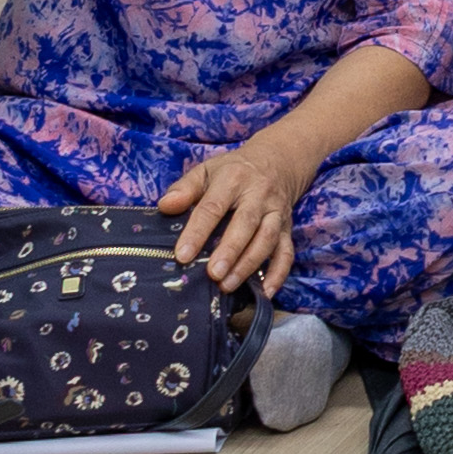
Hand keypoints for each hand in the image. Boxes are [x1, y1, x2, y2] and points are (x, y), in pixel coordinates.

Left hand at [154, 124, 323, 302]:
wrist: (277, 161)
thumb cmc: (233, 172)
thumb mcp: (206, 170)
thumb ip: (184, 188)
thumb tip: (165, 206)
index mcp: (233, 180)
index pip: (213, 207)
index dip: (197, 232)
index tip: (182, 255)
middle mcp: (259, 195)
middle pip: (246, 224)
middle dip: (230, 251)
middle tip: (212, 274)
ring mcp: (276, 213)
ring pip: (267, 240)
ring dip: (248, 264)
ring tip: (227, 285)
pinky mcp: (287, 229)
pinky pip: (287, 252)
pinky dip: (279, 273)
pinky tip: (265, 292)